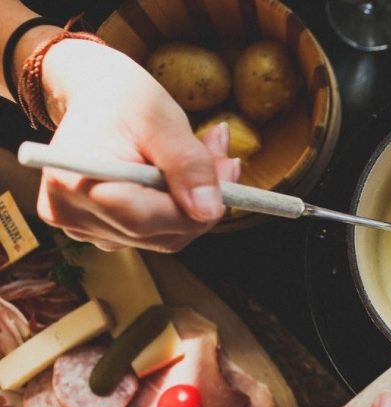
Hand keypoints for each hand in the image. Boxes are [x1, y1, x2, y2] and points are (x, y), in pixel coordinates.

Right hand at [35, 39, 237, 251]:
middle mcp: (72, 215)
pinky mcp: (101, 231)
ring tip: (206, 156)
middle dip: (202, 201)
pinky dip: (179, 208)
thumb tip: (209, 211)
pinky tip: (184, 176)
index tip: (229, 168)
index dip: (196, 205)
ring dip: (195, 203)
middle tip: (225, 158)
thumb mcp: (161, 120)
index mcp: (74, 183)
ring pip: (165, 237)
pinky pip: (156, 233)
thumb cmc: (123, 99)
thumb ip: (188, 165)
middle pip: (160, 234)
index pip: (146, 220)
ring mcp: (84, 229)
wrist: (96, 96)